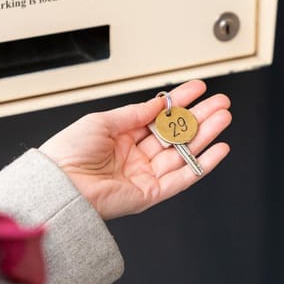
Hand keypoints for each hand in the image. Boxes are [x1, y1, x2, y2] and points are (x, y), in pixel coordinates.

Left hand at [39, 80, 231, 219]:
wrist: (59, 185)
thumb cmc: (68, 154)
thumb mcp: (102, 121)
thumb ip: (135, 114)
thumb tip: (158, 104)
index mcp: (121, 138)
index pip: (158, 117)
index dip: (179, 102)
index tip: (198, 89)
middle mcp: (135, 157)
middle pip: (176, 134)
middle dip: (199, 117)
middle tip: (220, 102)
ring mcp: (144, 175)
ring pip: (183, 153)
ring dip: (206, 135)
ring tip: (223, 118)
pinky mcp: (151, 194)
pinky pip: (183, 178)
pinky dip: (203, 164)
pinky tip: (218, 149)